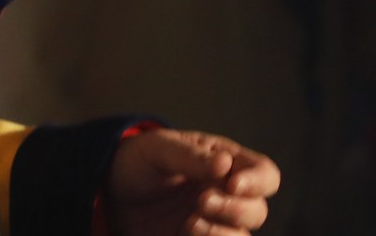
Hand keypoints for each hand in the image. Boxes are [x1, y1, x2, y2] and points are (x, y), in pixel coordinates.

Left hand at [105, 128, 279, 235]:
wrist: (112, 194)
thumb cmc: (140, 162)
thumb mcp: (158, 149)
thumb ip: (190, 156)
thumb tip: (225, 163)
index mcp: (226, 163)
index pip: (264, 174)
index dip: (258, 182)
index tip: (232, 184)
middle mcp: (227, 195)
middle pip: (258, 210)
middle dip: (234, 208)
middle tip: (200, 201)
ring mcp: (215, 224)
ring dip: (221, 234)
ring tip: (189, 223)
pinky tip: (185, 235)